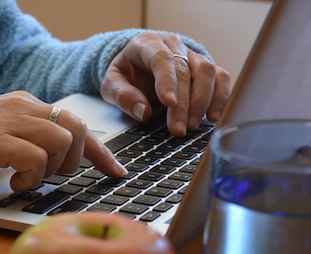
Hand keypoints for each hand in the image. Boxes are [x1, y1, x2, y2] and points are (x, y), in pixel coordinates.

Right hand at [0, 91, 126, 190]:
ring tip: (25, 178)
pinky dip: (31, 176)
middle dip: (73, 161)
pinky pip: (34, 158)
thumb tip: (56, 159)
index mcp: (24, 104)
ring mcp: (6, 121)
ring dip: (51, 169)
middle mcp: (21, 107)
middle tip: (47, 176)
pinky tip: (12, 181)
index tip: (115, 172)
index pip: (76, 122)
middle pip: (77, 129)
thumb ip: (26, 139)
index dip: (101, 152)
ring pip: (61, 141)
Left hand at [101, 32, 230, 136]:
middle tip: (179, 129)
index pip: (161, 58)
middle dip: (184, 103)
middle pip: (186, 70)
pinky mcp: (204, 69)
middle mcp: (173, 46)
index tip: (168, 103)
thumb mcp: (111, 85)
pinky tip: (213, 116)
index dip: (167, 81)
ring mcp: (191, 55)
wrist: (136, 67)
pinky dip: (220, 97)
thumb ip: (123, 96)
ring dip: (203, 101)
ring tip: (193, 125)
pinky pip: (220, 78)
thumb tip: (142, 112)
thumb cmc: (125, 75)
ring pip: (207, 71)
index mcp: (147, 45)